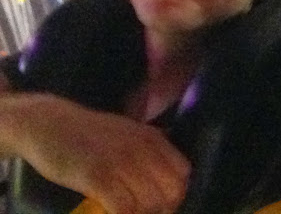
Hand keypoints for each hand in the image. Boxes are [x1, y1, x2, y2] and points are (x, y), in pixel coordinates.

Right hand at [12, 94, 190, 213]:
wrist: (49, 123)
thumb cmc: (89, 132)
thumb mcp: (129, 132)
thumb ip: (150, 147)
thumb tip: (171, 171)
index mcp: (152, 138)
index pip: (183, 173)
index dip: (176, 194)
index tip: (161, 204)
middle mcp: (141, 148)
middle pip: (172, 192)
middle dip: (162, 210)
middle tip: (143, 212)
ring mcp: (120, 161)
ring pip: (150, 203)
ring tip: (126, 212)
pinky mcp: (97, 176)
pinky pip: (123, 208)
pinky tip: (113, 213)